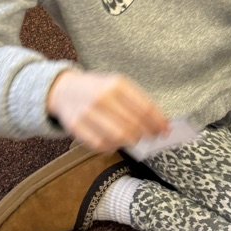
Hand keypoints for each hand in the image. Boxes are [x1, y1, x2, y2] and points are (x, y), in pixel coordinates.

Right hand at [47, 70, 169, 152]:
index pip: (145, 108)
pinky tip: (115, 141)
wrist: (65, 90)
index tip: (165, 131)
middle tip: (149, 136)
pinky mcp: (76, 127)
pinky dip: (113, 147)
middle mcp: (102, 97)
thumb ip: (139, 102)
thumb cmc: (99, 90)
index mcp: (116, 84)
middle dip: (146, 134)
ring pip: (119, 137)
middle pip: (134, 125)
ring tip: (132, 137)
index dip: (158, 122)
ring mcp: (87, 113)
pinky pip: (101, 145)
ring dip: (130, 141)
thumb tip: (163, 124)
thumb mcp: (119, 86)